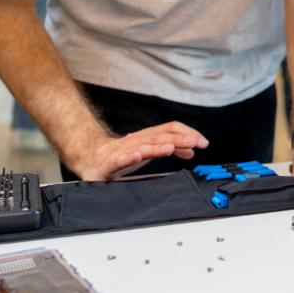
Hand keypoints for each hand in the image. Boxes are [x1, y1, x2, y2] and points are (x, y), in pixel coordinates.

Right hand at [65, 121, 207, 180]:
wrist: (90, 159)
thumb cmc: (121, 155)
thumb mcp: (148, 152)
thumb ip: (168, 149)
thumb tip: (191, 150)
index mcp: (147, 138)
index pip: (170, 129)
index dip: (187, 133)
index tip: (203, 142)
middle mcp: (136, 141)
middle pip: (160, 137)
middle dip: (179, 139)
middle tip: (196, 143)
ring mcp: (123, 151)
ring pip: (143, 147)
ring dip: (157, 147)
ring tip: (171, 148)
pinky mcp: (110, 164)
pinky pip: (120, 159)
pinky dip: (129, 157)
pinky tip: (136, 156)